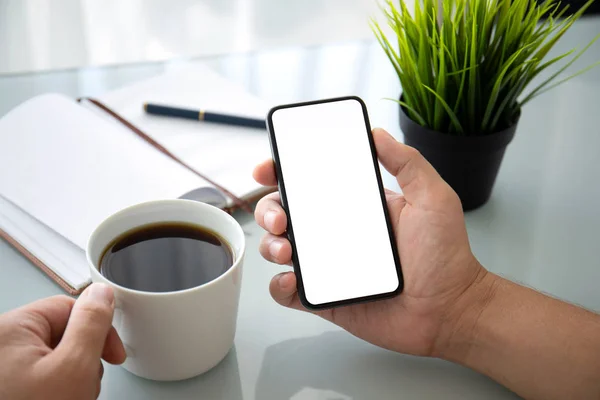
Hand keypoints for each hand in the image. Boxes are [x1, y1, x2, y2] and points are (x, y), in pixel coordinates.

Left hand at [0, 283, 125, 399]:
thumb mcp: (74, 368)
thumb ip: (92, 324)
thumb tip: (103, 292)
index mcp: (12, 327)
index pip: (71, 308)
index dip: (98, 331)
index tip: (112, 355)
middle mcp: (2, 343)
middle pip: (64, 335)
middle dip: (83, 362)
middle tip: (80, 387)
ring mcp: (3, 368)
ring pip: (55, 360)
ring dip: (71, 380)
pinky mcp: (7, 386)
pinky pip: (41, 378)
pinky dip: (56, 391)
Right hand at [253, 127, 485, 356]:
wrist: (450, 309)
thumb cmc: (445, 254)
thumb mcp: (432, 197)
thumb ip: (407, 162)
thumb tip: (376, 132)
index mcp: (353, 205)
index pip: (308, 183)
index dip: (280, 173)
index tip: (267, 169)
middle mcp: (335, 232)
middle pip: (284, 213)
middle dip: (268, 210)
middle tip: (280, 219)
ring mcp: (327, 265)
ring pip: (279, 249)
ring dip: (270, 245)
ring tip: (286, 250)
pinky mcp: (325, 297)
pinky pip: (288, 291)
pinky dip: (279, 286)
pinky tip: (291, 281)